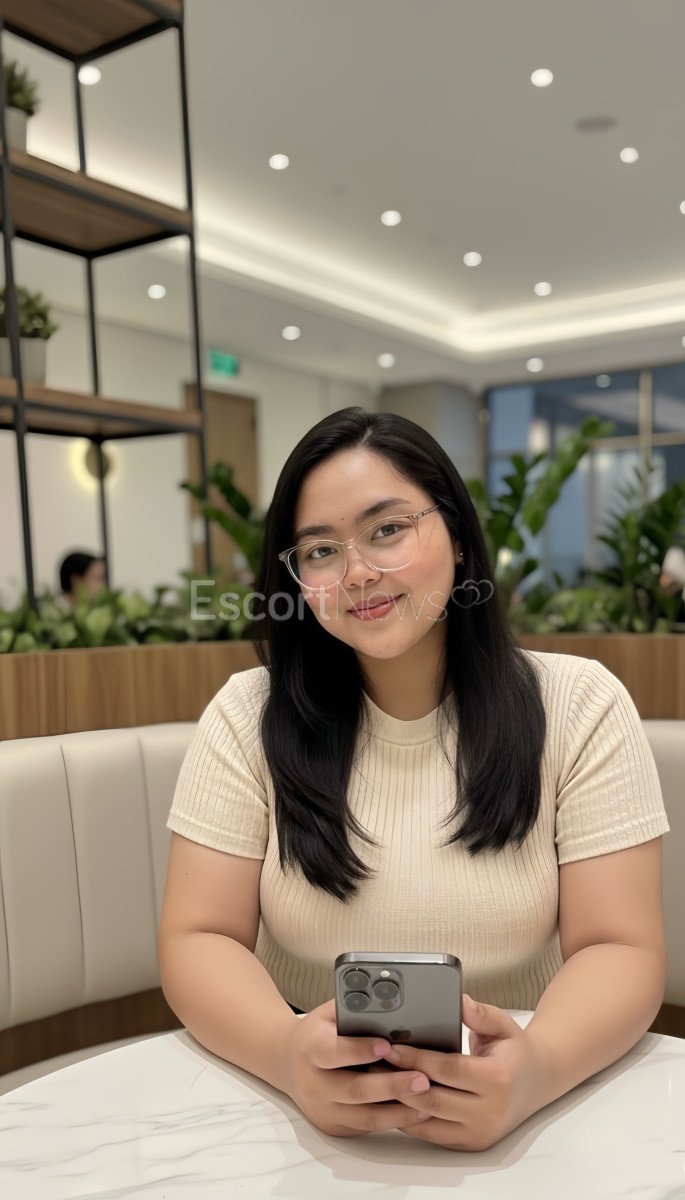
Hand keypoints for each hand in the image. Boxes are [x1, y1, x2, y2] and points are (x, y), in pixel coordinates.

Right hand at [277, 999, 435, 1136]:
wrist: (287, 1062)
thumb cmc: (317, 1033)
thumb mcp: (329, 1014)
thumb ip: (354, 1009)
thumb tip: (391, 1003)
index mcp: (310, 1048)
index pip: (333, 1052)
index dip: (359, 1050)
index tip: (388, 1046)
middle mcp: (313, 1083)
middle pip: (355, 1090)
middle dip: (392, 1086)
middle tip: (423, 1079)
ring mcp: (323, 1109)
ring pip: (365, 1116)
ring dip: (399, 1111)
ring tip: (428, 1101)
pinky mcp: (333, 1126)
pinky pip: (367, 1126)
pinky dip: (393, 1121)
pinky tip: (416, 1112)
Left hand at [379, 994, 549, 1150]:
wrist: (536, 1083)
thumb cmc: (515, 1051)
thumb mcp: (504, 1025)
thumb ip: (481, 1014)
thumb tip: (460, 1001)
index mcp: (497, 1078)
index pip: (447, 1069)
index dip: (415, 1059)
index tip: (390, 1047)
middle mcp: (489, 1110)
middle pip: (432, 1099)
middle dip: (398, 1081)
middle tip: (373, 1064)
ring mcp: (480, 1131)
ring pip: (428, 1121)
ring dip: (398, 1103)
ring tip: (376, 1081)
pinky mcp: (471, 1143)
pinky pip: (432, 1134)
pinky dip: (409, 1119)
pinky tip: (392, 1101)